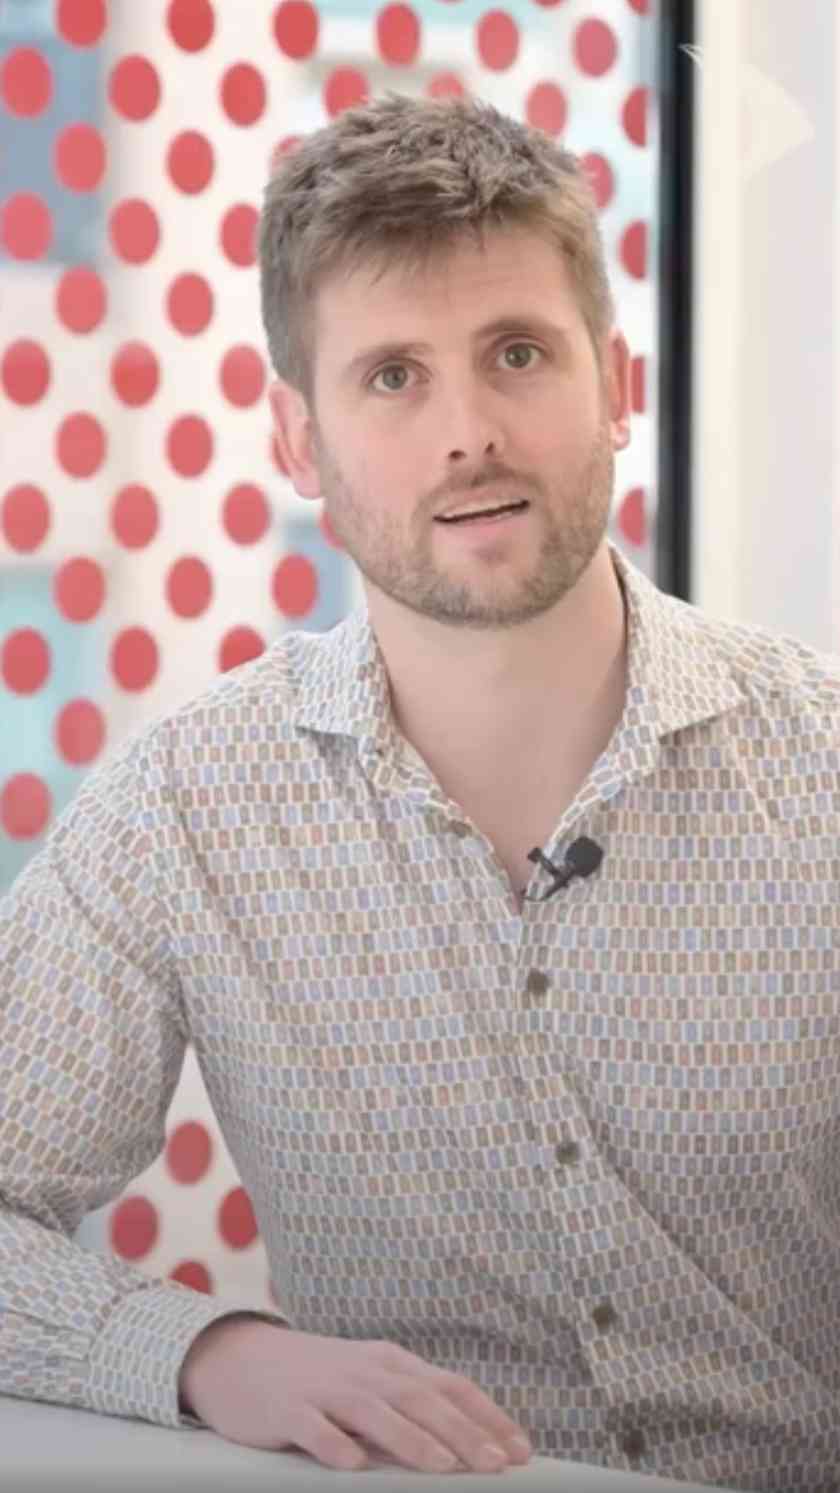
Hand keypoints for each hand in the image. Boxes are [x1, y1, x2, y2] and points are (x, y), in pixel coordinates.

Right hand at [178, 1317, 532, 1473]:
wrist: (241, 1359)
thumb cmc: (319, 1379)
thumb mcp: (370, 1382)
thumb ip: (411, 1406)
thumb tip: (467, 1443)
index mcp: (391, 1364)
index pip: (449, 1387)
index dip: (487, 1416)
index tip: (520, 1450)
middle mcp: (365, 1371)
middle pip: (420, 1398)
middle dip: (463, 1432)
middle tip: (496, 1464)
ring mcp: (325, 1388)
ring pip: (374, 1411)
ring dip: (411, 1439)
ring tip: (443, 1466)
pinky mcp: (287, 1408)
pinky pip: (313, 1428)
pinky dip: (334, 1444)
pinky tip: (352, 1464)